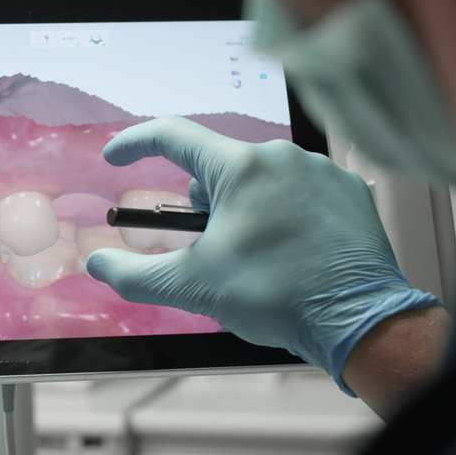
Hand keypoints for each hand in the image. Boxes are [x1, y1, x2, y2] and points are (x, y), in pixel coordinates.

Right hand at [85, 116, 438, 390]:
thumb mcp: (192, 288)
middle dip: (201, 205)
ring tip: (255, 255)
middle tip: (210, 249)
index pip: (171, 134)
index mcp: (239, 168)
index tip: (115, 158)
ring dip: (242, 208)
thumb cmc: (275, 297)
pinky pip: (298, 189)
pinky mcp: (348, 190)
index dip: (134, 143)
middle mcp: (281, 157)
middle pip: (216, 167)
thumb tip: (96, 264)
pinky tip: (289, 249)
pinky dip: (282, 212)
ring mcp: (320, 170)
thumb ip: (134, 274)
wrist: (359, 322)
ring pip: (258, 178)